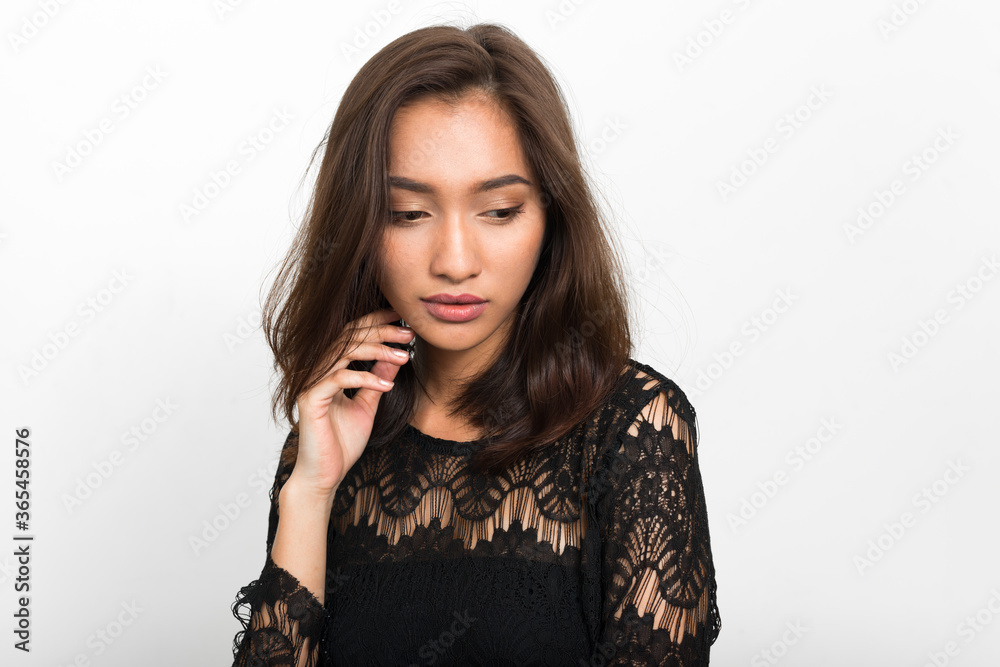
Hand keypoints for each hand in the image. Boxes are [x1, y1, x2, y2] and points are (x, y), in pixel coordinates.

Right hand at [287, 308, 412, 497]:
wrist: (325, 474)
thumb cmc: (342, 443)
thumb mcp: (368, 404)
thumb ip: (378, 378)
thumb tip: (396, 356)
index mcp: (329, 368)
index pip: (352, 334)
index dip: (376, 321)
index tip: (403, 317)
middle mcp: (317, 370)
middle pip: (349, 336)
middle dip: (381, 331)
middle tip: (409, 332)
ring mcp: (311, 383)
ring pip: (344, 352)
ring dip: (378, 351)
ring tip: (404, 356)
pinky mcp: (310, 399)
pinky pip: (339, 378)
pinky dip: (366, 378)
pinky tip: (388, 385)